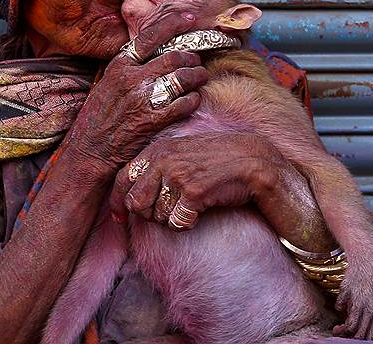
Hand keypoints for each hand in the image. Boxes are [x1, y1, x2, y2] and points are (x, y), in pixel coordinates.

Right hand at [61, 12, 207, 178]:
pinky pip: (186, 103)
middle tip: (196, 63)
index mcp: (121, 64)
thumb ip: (131, 65)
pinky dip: (194, 100)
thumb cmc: (100, 114)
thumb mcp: (108, 81)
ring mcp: (144, 99)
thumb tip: (158, 48)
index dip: (174, 24)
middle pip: (175, 57)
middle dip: (192, 59)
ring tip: (199, 79)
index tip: (190, 18)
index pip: (151, 35)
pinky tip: (192, 100)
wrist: (90, 149)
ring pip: (184, 78)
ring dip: (198, 77)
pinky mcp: (154, 120)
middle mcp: (132, 78)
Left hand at [108, 133, 276, 227]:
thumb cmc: (218, 160)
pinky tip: (200, 211)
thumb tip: (129, 197)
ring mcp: (178, 175)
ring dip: (171, 220)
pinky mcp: (193, 192)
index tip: (120, 218)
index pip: (121, 180)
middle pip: (136, 203)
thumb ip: (156, 168)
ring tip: (189, 207)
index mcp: (157, 149)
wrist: (253, 160)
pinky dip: (187, 224)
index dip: (118, 203)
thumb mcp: (182, 154)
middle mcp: (163, 160)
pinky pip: (177, 224)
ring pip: (156, 217)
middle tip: (169, 213)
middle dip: (149, 215)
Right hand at [333, 231, 372, 340]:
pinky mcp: (348, 292)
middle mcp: (370, 309)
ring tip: (336, 329)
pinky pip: (340, 306)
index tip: (353, 337)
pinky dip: (339, 307)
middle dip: (350, 338)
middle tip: (342, 334)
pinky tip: (340, 303)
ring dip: (342, 330)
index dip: (361, 339)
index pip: (370, 334)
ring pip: (351, 326)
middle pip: (361, 334)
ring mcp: (359, 301)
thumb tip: (364, 327)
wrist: (369, 258)